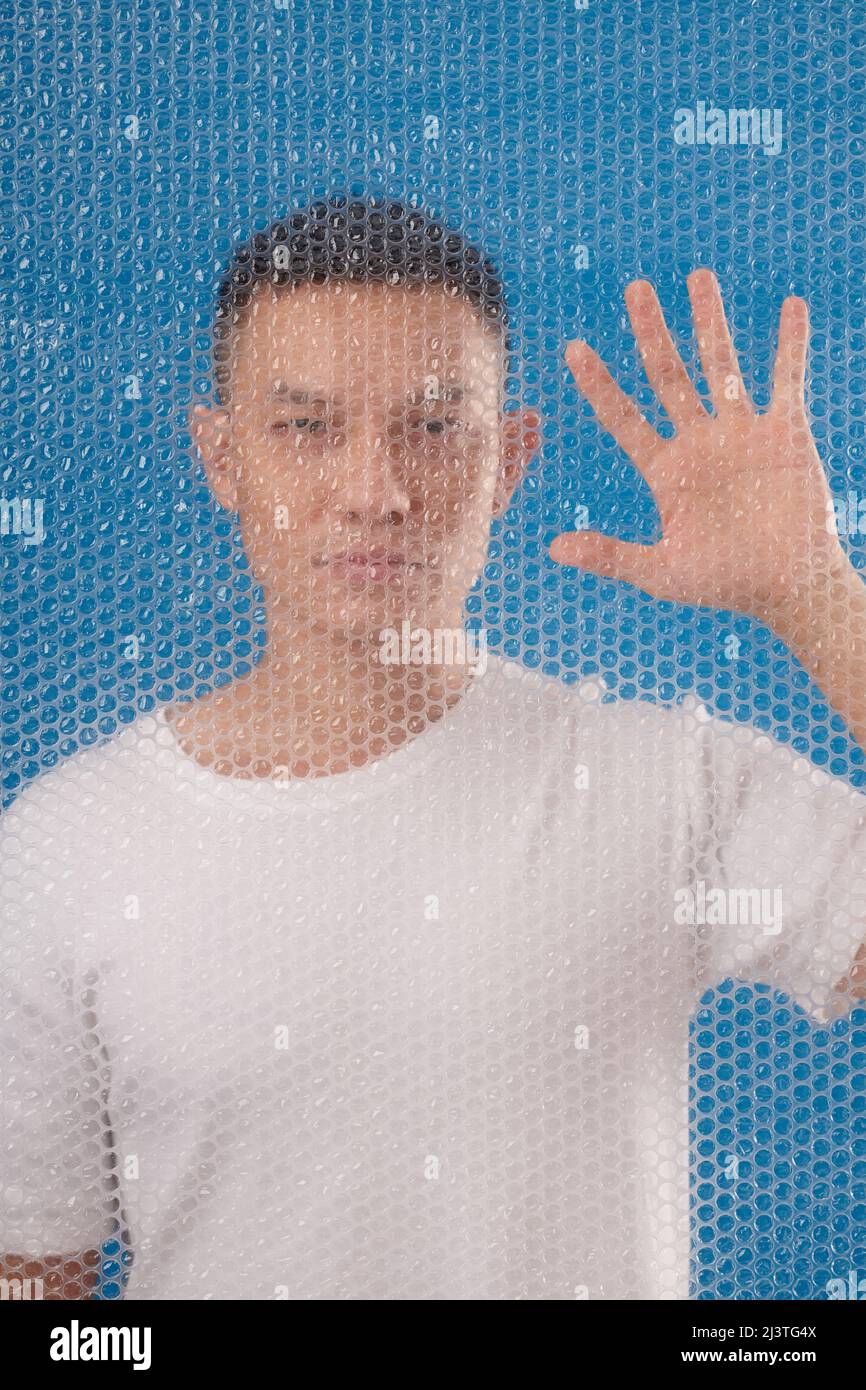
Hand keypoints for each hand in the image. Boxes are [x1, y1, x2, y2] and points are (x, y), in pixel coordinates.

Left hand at [550, 269, 848, 620]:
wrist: (788, 589)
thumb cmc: (723, 584)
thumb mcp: (658, 571)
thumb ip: (609, 554)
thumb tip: (551, 547)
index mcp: (665, 471)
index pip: (623, 417)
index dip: (598, 384)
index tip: (573, 348)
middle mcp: (699, 443)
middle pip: (668, 374)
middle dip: (651, 331)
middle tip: (634, 287)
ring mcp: (741, 433)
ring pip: (721, 364)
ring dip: (710, 320)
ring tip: (697, 275)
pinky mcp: (785, 433)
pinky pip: (786, 379)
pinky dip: (789, 345)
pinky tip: (790, 306)